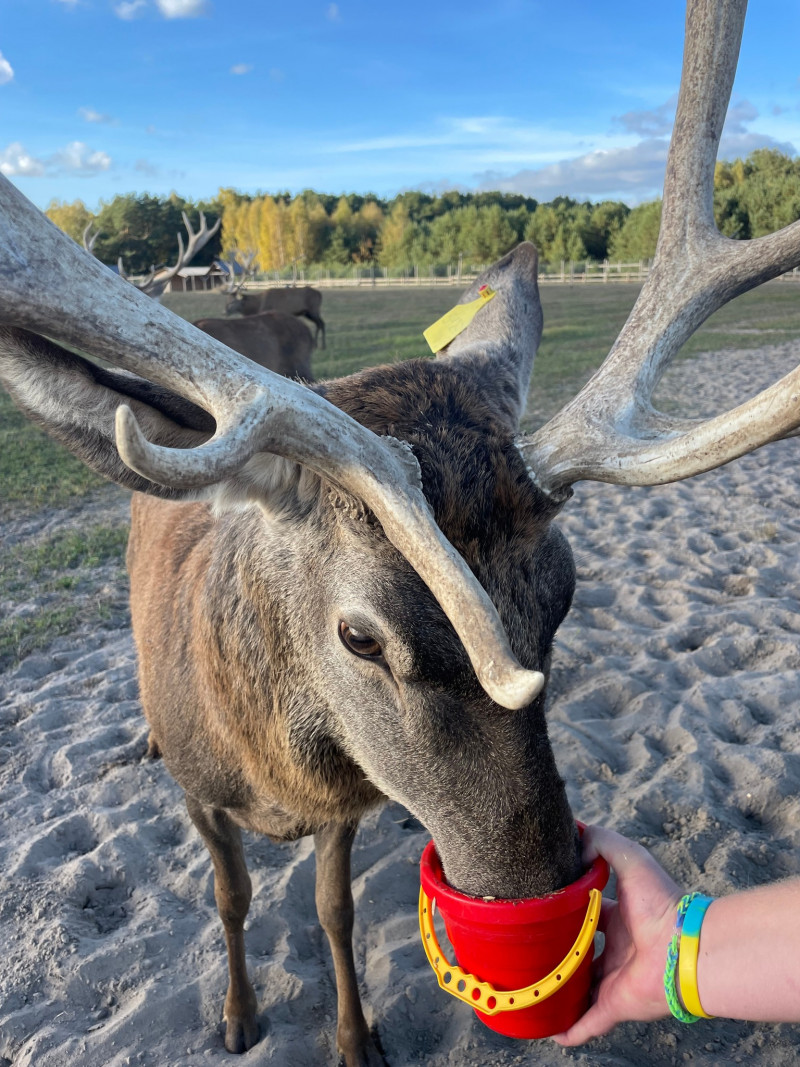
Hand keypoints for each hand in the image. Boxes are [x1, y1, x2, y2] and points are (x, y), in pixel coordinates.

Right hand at [551, 826, 682, 1045]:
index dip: (565, 911)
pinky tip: (547, 1029)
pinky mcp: (614, 1005)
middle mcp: (616, 950)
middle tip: (526, 949)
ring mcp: (614, 980)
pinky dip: (569, 1029)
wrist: (684, 947)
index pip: (586, 915)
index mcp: (619, 919)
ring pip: (579, 989)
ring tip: (530, 990)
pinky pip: (587, 1022)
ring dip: (559, 992)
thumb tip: (577, 837)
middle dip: (557, 952)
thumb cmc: (661, 902)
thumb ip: (604, 842)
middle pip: (579, 953)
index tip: (541, 908)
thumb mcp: (630, 858)